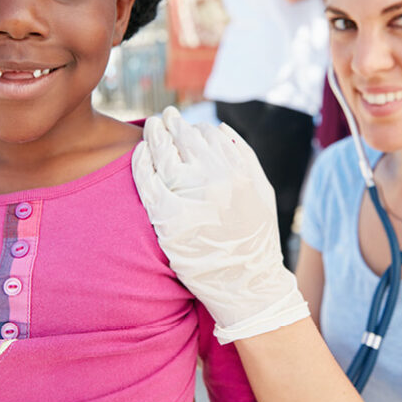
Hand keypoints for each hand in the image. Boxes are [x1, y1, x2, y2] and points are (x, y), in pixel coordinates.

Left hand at [132, 106, 309, 343]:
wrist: (246, 285)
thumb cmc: (255, 239)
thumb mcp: (262, 192)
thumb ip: (244, 156)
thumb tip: (218, 128)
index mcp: (240, 172)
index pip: (210, 134)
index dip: (196, 129)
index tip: (187, 129)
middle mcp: (217, 180)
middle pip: (186, 138)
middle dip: (173, 123)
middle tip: (164, 117)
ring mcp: (192, 199)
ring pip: (165, 153)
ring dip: (155, 135)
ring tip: (151, 127)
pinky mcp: (169, 219)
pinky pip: (148, 180)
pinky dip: (141, 161)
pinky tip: (140, 152)